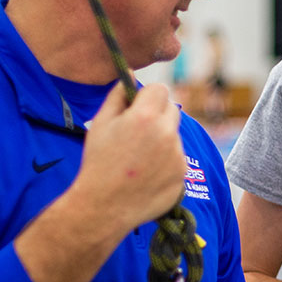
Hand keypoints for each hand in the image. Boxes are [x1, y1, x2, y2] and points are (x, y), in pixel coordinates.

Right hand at [76, 82, 185, 228]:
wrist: (105, 206)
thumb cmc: (98, 162)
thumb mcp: (100, 123)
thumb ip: (117, 95)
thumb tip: (130, 75)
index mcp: (146, 117)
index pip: (160, 89)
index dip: (147, 96)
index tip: (137, 105)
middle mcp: (167, 134)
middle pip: (171, 109)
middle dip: (157, 114)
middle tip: (137, 131)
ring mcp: (178, 156)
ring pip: (174, 135)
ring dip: (162, 138)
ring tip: (138, 158)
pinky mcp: (182, 174)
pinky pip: (177, 158)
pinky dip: (166, 161)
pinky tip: (145, 173)